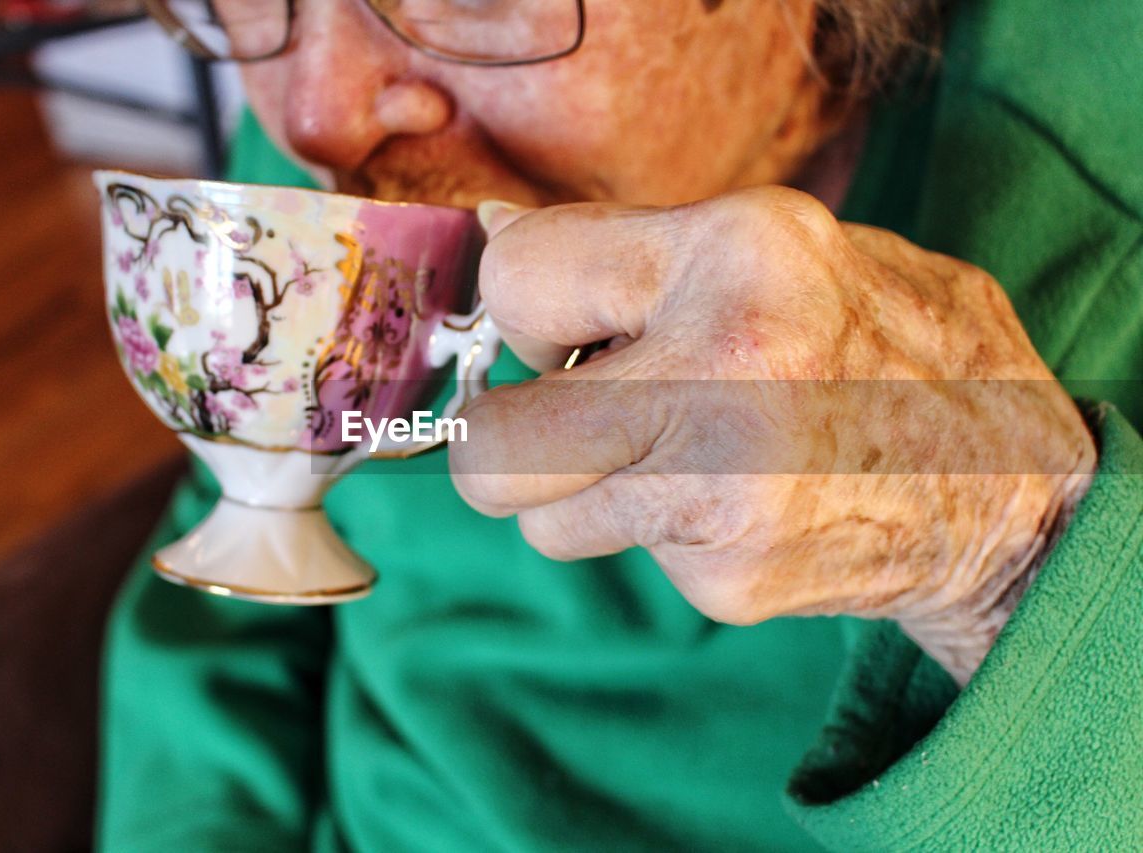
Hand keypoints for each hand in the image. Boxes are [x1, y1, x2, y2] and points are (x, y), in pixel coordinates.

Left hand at [451, 187, 1096, 683]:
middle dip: (501, 444)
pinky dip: (660, 529)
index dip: (526, 314)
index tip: (564, 333)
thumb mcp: (778, 246)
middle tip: (561, 424)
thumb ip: (632, 247)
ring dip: (587, 491)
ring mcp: (727, 490)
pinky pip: (625, 552)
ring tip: (683, 454)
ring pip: (540, 519)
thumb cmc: (878, 342)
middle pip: (486, 451)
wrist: (1008, 483)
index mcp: (741, 253)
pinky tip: (737, 502)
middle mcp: (729, 371)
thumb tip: (490, 234)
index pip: (518, 283)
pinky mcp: (732, 576)